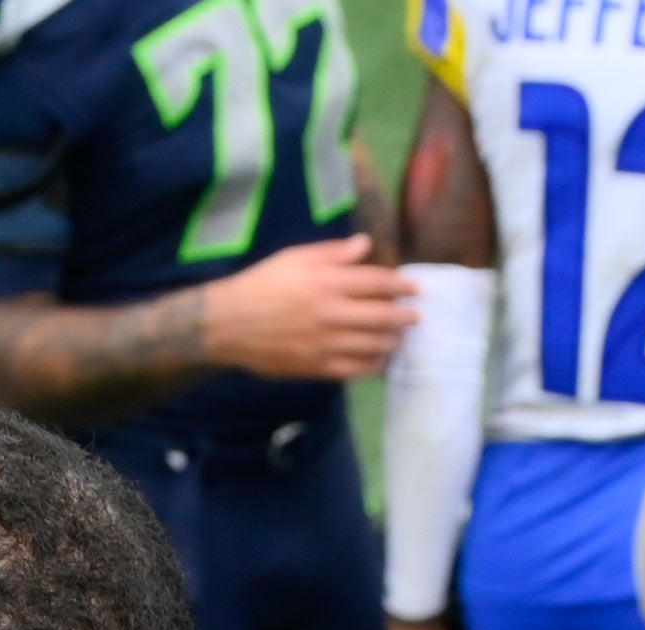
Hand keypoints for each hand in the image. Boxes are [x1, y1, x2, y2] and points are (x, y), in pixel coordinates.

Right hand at [197, 235, 418, 383]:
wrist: (227, 324)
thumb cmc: (261, 285)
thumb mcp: (295, 258)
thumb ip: (333, 253)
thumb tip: (365, 245)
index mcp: (328, 282)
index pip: (378, 282)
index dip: (402, 285)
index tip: (416, 289)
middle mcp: (332, 313)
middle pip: (383, 316)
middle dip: (405, 317)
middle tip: (416, 318)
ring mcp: (326, 343)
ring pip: (374, 345)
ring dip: (393, 342)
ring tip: (401, 340)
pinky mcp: (316, 367)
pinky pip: (355, 369)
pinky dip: (373, 367)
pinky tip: (380, 363)